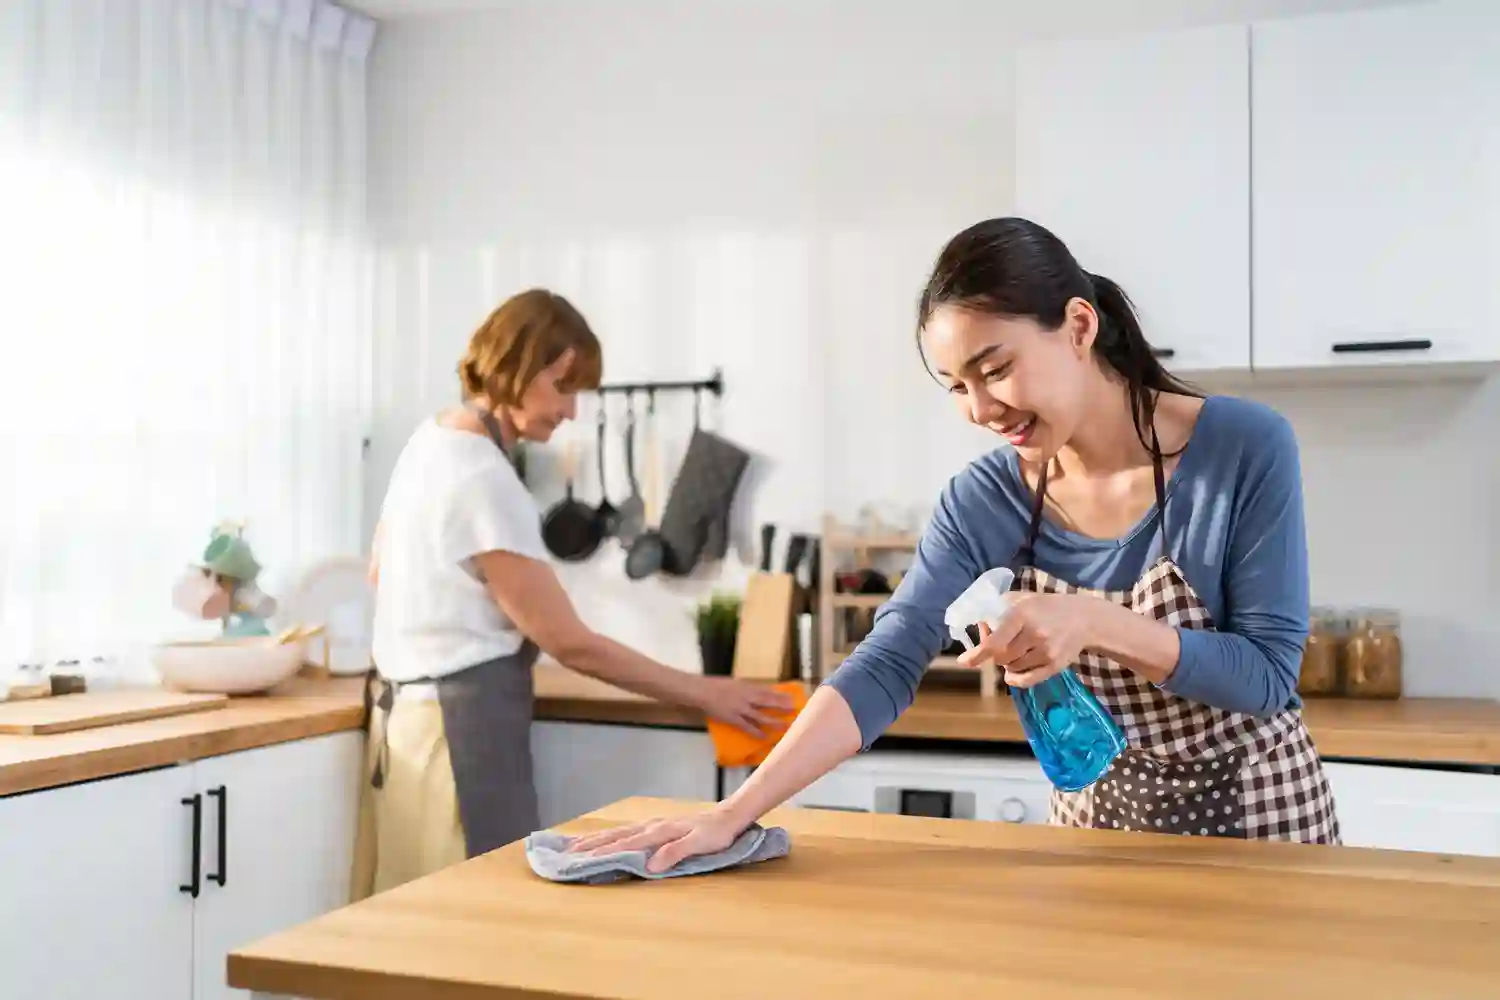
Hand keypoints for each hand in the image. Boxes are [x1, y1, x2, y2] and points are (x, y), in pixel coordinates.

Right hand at [563, 808, 745, 873]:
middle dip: (591, 844)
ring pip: (619, 832)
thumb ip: (675, 853)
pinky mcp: (659, 826)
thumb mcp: (699, 844)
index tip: (582, 859)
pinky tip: (608, 838)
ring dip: (597, 838)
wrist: (729, 816)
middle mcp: (652, 826)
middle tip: (567, 852)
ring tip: (577, 844)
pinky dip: (613, 835)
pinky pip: (629, 831)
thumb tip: (650, 864)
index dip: (604, 852)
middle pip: (616, 836)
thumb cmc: (716, 833)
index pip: (626, 844)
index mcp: (658, 832)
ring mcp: (654, 825)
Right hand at [696, 676, 795, 737]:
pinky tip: (765, 737)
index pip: (767, 690)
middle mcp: (747, 697)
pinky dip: (757, 732)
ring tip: (786, 725)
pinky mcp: (734, 719)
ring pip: (762, 716)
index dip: (779, 694)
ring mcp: (741, 709)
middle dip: (781, 705)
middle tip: (794, 709)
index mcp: (746, 686)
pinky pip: (747, 727)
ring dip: (774, 721)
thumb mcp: (733, 682)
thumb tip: (754, 691)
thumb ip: (744, 687)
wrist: (702, 691)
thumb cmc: (715, 685)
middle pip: (768, 701)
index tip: (790, 697)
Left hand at [956, 592, 1100, 688]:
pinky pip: (1028, 680)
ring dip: (1008, 663)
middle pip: (1001, 657)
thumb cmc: (1046, 607)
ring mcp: (1046, 652)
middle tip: (999, 646)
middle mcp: (1034, 634)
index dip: (977, 654)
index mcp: (1021, 615)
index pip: (995, 642)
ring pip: (1012, 668)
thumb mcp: (1022, 599)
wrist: (1085, 618)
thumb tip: (978, 625)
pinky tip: (1012, 675)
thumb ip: (998, 608)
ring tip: (1017, 650)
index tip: (964, 661)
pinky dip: (1016, 679)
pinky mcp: (1055, 666)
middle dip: (995, 654)